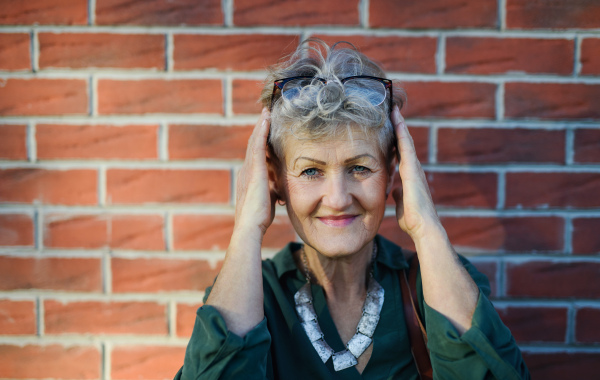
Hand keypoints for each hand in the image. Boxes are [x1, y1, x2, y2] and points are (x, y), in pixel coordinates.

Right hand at [234, 108, 276, 236]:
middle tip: (266, 112)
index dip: (261, 141)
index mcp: (249, 177)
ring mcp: (249, 169)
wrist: (250, 226)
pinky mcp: (254, 169)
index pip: (256, 155)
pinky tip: (266, 119)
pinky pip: (257, 145)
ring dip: (261, 125)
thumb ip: (272, 190)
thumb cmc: (259, 218)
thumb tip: (280, 191)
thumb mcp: (268, 199)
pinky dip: (261, 130)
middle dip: (260, 129)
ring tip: (267, 111)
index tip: (267, 129)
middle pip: (254, 144)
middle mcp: (246, 170)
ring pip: (255, 141)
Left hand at [391, 106, 441, 241]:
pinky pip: (407, 147)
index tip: (390, 127)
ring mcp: (414, 168)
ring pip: (407, 141)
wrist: (423, 227)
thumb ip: (398, 194)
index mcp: (409, 177)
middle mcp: (414, 169)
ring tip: (393, 110)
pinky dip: (402, 133)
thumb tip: (393, 189)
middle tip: (392, 111)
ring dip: (400, 125)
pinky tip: (397, 122)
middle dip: (399, 127)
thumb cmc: (413, 219)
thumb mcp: (401, 203)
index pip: (401, 154)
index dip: (396, 140)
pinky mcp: (413, 170)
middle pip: (405, 143)